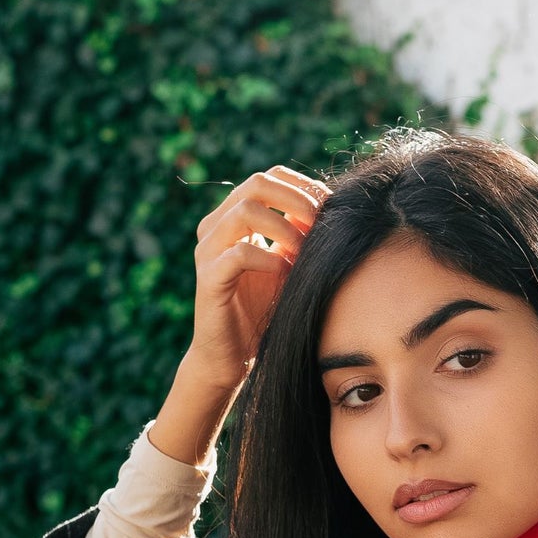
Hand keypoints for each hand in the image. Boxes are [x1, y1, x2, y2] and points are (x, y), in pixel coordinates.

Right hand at [184, 164, 330, 391]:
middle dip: (296, 200)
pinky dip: (269, 261)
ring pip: (245, 211)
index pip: (267, 178)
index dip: (301, 186)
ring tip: (304, 253)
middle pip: (256, 184)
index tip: (329, 208)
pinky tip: (286, 276)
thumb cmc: (260, 313)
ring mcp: (208, 251)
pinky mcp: (208, 280)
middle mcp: (215, 227)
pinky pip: (239, 254)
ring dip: (284, 229)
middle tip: (320, 226)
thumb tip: (329, 208)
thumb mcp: (286, 267)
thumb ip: (298, 236)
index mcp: (233, 218)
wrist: (230, 359)